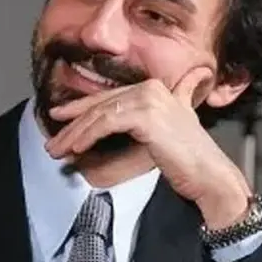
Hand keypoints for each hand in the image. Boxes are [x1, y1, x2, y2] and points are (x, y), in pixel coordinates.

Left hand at [45, 67, 251, 228]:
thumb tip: (115, 122)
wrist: (209, 174)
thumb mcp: (168, 129)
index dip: (80, 108)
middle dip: (72, 123)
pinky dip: (87, 135)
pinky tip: (75, 148)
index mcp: (154, 87)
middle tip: (52, 140)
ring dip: (73, 134)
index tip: (58, 118)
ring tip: (57, 150)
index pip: (108, 98)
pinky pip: (106, 123)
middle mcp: (150, 87)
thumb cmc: (189, 159)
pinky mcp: (145, 115)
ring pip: (99, 115)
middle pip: (100, 105)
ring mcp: (148, 99)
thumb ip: (153, 116)